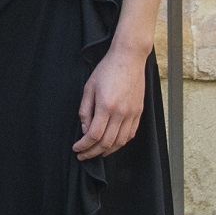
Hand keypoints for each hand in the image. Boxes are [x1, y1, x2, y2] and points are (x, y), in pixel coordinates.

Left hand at [76, 36, 148, 161]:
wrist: (128, 59)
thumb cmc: (106, 70)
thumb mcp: (89, 87)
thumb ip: (85, 110)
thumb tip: (85, 129)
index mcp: (106, 106)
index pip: (94, 135)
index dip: (84, 145)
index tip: (77, 149)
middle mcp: (121, 113)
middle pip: (107, 143)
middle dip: (93, 152)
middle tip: (83, 156)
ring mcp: (132, 114)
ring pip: (120, 142)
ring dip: (107, 151)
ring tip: (96, 153)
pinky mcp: (139, 113)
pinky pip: (130, 134)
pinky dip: (121, 143)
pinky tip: (112, 144)